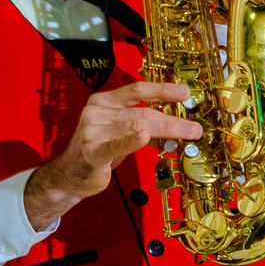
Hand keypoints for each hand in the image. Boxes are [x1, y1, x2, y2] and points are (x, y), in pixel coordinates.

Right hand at [24, 81, 200, 229]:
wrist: (69, 175)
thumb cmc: (98, 150)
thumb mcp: (122, 133)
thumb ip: (143, 125)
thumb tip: (177, 126)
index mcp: (103, 101)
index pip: (137, 90)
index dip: (162, 89)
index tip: (185, 93)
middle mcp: (96, 111)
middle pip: (141, 112)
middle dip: (172, 120)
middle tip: (195, 128)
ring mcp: (92, 130)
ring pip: (137, 126)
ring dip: (167, 131)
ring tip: (188, 134)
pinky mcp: (91, 151)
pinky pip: (116, 145)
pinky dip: (132, 141)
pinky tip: (145, 137)